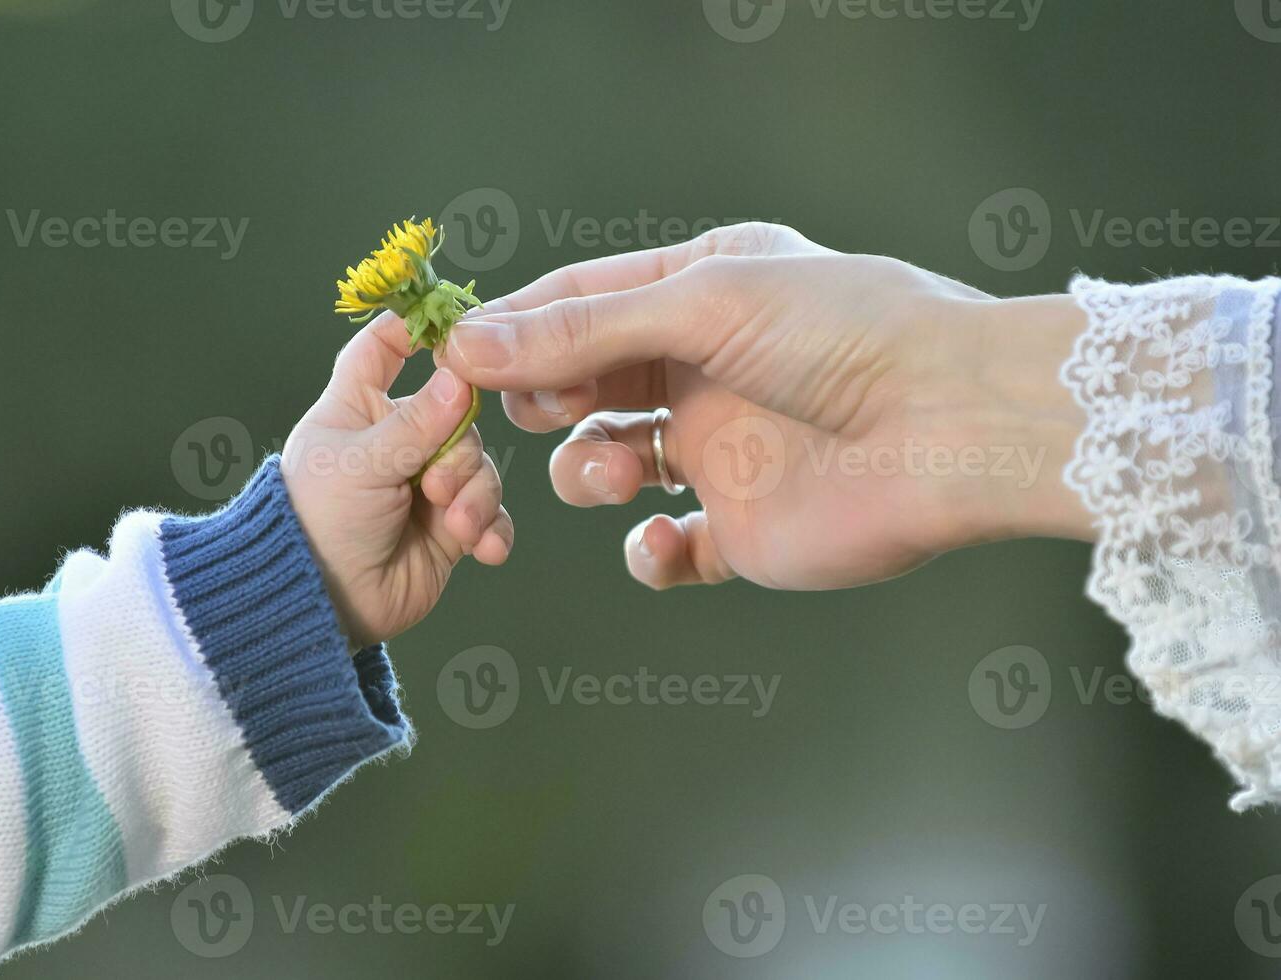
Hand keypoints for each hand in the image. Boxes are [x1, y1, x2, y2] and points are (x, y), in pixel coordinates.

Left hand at [281, 312, 512, 646]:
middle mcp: (396, 439)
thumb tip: (462, 377)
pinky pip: (490, 515)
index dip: (416, 329)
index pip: (385, 348)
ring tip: (455, 527)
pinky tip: (483, 549)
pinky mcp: (448, 527)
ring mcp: (425, 483)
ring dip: (475, 497)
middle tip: (436, 486)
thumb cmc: (317, 522)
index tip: (457, 328)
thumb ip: (417, 422)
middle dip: (459, 454)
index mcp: (358, 406)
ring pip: (480, 466)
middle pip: (458, 414)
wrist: (318, 604)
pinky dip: (492, 529)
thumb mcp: (361, 462)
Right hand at [437, 222, 1089, 591]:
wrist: (952, 428)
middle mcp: (703, 370)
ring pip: (606, 464)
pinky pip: (664, 551)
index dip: (513, 330)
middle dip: (541, 397)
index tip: (452, 355)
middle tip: (514, 409)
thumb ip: (581, 332)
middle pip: (582, 384)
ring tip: (606, 471)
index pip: (579, 304)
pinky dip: (647, 554)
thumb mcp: (700, 305)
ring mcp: (721, 453)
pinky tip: (663, 539)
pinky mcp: (742, 532)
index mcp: (699, 293)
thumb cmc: (843, 336)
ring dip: (584, 470)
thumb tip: (468, 343)